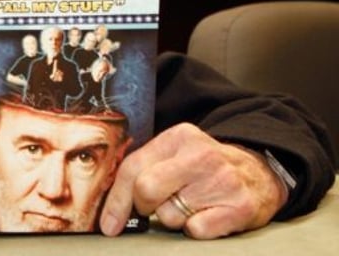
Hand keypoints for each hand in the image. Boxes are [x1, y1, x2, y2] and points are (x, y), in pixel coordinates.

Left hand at [99, 123, 287, 238]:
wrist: (260, 173)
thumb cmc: (205, 168)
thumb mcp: (175, 154)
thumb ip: (144, 168)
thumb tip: (109, 208)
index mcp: (178, 137)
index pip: (132, 168)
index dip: (115, 200)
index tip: (108, 224)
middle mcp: (200, 156)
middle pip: (146, 190)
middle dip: (144, 207)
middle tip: (157, 207)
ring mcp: (222, 181)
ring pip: (170, 216)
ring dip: (174, 218)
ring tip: (191, 205)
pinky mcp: (240, 208)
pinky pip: (196, 230)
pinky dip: (196, 229)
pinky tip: (206, 214)